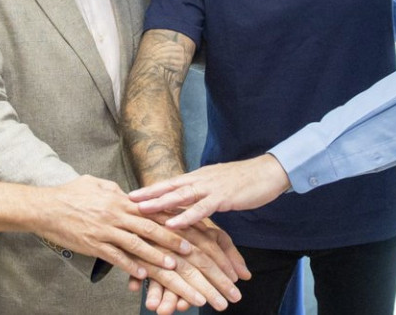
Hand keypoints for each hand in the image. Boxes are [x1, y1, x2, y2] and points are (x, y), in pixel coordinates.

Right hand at [33, 175, 188, 278]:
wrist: (45, 207)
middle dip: (170, 239)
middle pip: (149, 227)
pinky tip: (142, 274)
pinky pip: (115, 257)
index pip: (151, 208)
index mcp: (118, 199)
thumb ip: (113, 188)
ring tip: (171, 265)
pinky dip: (129, 266)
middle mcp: (115, 214)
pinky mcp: (93, 244)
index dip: (170, 216)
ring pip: (135, 244)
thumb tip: (127, 193)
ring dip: (155, 256)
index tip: (185, 223)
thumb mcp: (94, 183)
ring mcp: (104, 230)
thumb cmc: (69, 193)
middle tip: (189, 249)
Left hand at [129, 155, 291, 227]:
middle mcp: (200, 179)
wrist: (269, 172)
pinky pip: (201, 208)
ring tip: (141, 211)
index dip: (150, 189)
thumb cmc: (245, 181)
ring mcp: (211, 187)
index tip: (131, 195)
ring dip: (159, 203)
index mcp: (199, 177)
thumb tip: (190, 202)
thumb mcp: (219, 186)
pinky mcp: (223, 197)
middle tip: (125, 201)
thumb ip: (203, 194)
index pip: (169, 183)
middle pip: (168, 187)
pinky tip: (173, 223)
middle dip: (146, 195)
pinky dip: (185, 216)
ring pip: (180, 195)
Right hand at [129, 214, 249, 311]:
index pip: (210, 253)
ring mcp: (154, 245)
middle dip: (210, 286)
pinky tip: (154, 303)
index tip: (235, 290)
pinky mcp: (135, 253)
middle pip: (194, 264)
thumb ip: (226, 252)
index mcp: (191, 230)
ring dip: (182, 291)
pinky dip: (146, 286)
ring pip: (169, 273)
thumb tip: (246, 275)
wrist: (140, 203)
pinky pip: (141, 272)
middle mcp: (174, 238)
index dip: (223, 271)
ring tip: (196, 305)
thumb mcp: (204, 232)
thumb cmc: (177, 221)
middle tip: (223, 305)